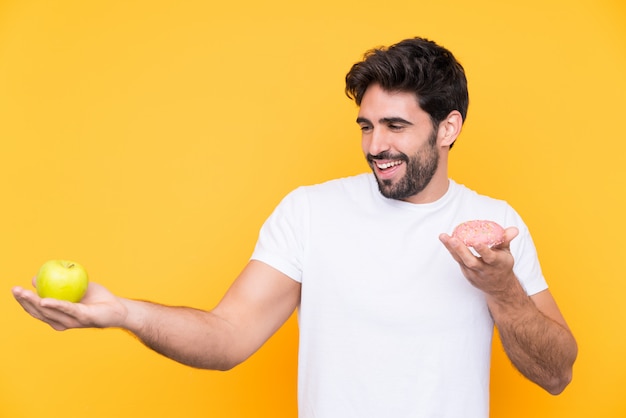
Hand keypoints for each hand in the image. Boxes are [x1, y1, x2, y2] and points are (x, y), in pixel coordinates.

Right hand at [12, 279, 127, 330]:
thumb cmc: (97, 298)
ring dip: (35, 302)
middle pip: (39, 312)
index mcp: (59, 316)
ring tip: (24, 292)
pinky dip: (56, 305)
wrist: (118, 308)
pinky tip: (44, 300)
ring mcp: (72, 321)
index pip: (37, 310)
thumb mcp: (73, 286)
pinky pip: (67, 309)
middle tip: (15, 289)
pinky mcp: (83, 317)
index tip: (15, 290)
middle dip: (25, 301)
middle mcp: (62, 321)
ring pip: (49, 312)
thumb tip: (35, 278)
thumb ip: (56, 283)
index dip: (24, 301)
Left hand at [439, 227, 518, 296]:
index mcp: (497, 263)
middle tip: (452, 239)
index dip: (483, 251)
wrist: (500, 287)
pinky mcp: (467, 274)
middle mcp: (485, 270)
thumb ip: (506, 240)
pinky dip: (452, 251)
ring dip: (451, 249)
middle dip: (461, 250)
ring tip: (443, 237)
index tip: (477, 242)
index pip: (490, 257)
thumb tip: (513, 229)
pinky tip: (446, 241)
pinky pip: (458, 261)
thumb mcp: (507, 253)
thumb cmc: (502, 265)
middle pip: (471, 261)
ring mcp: (474, 273)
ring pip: (461, 261)